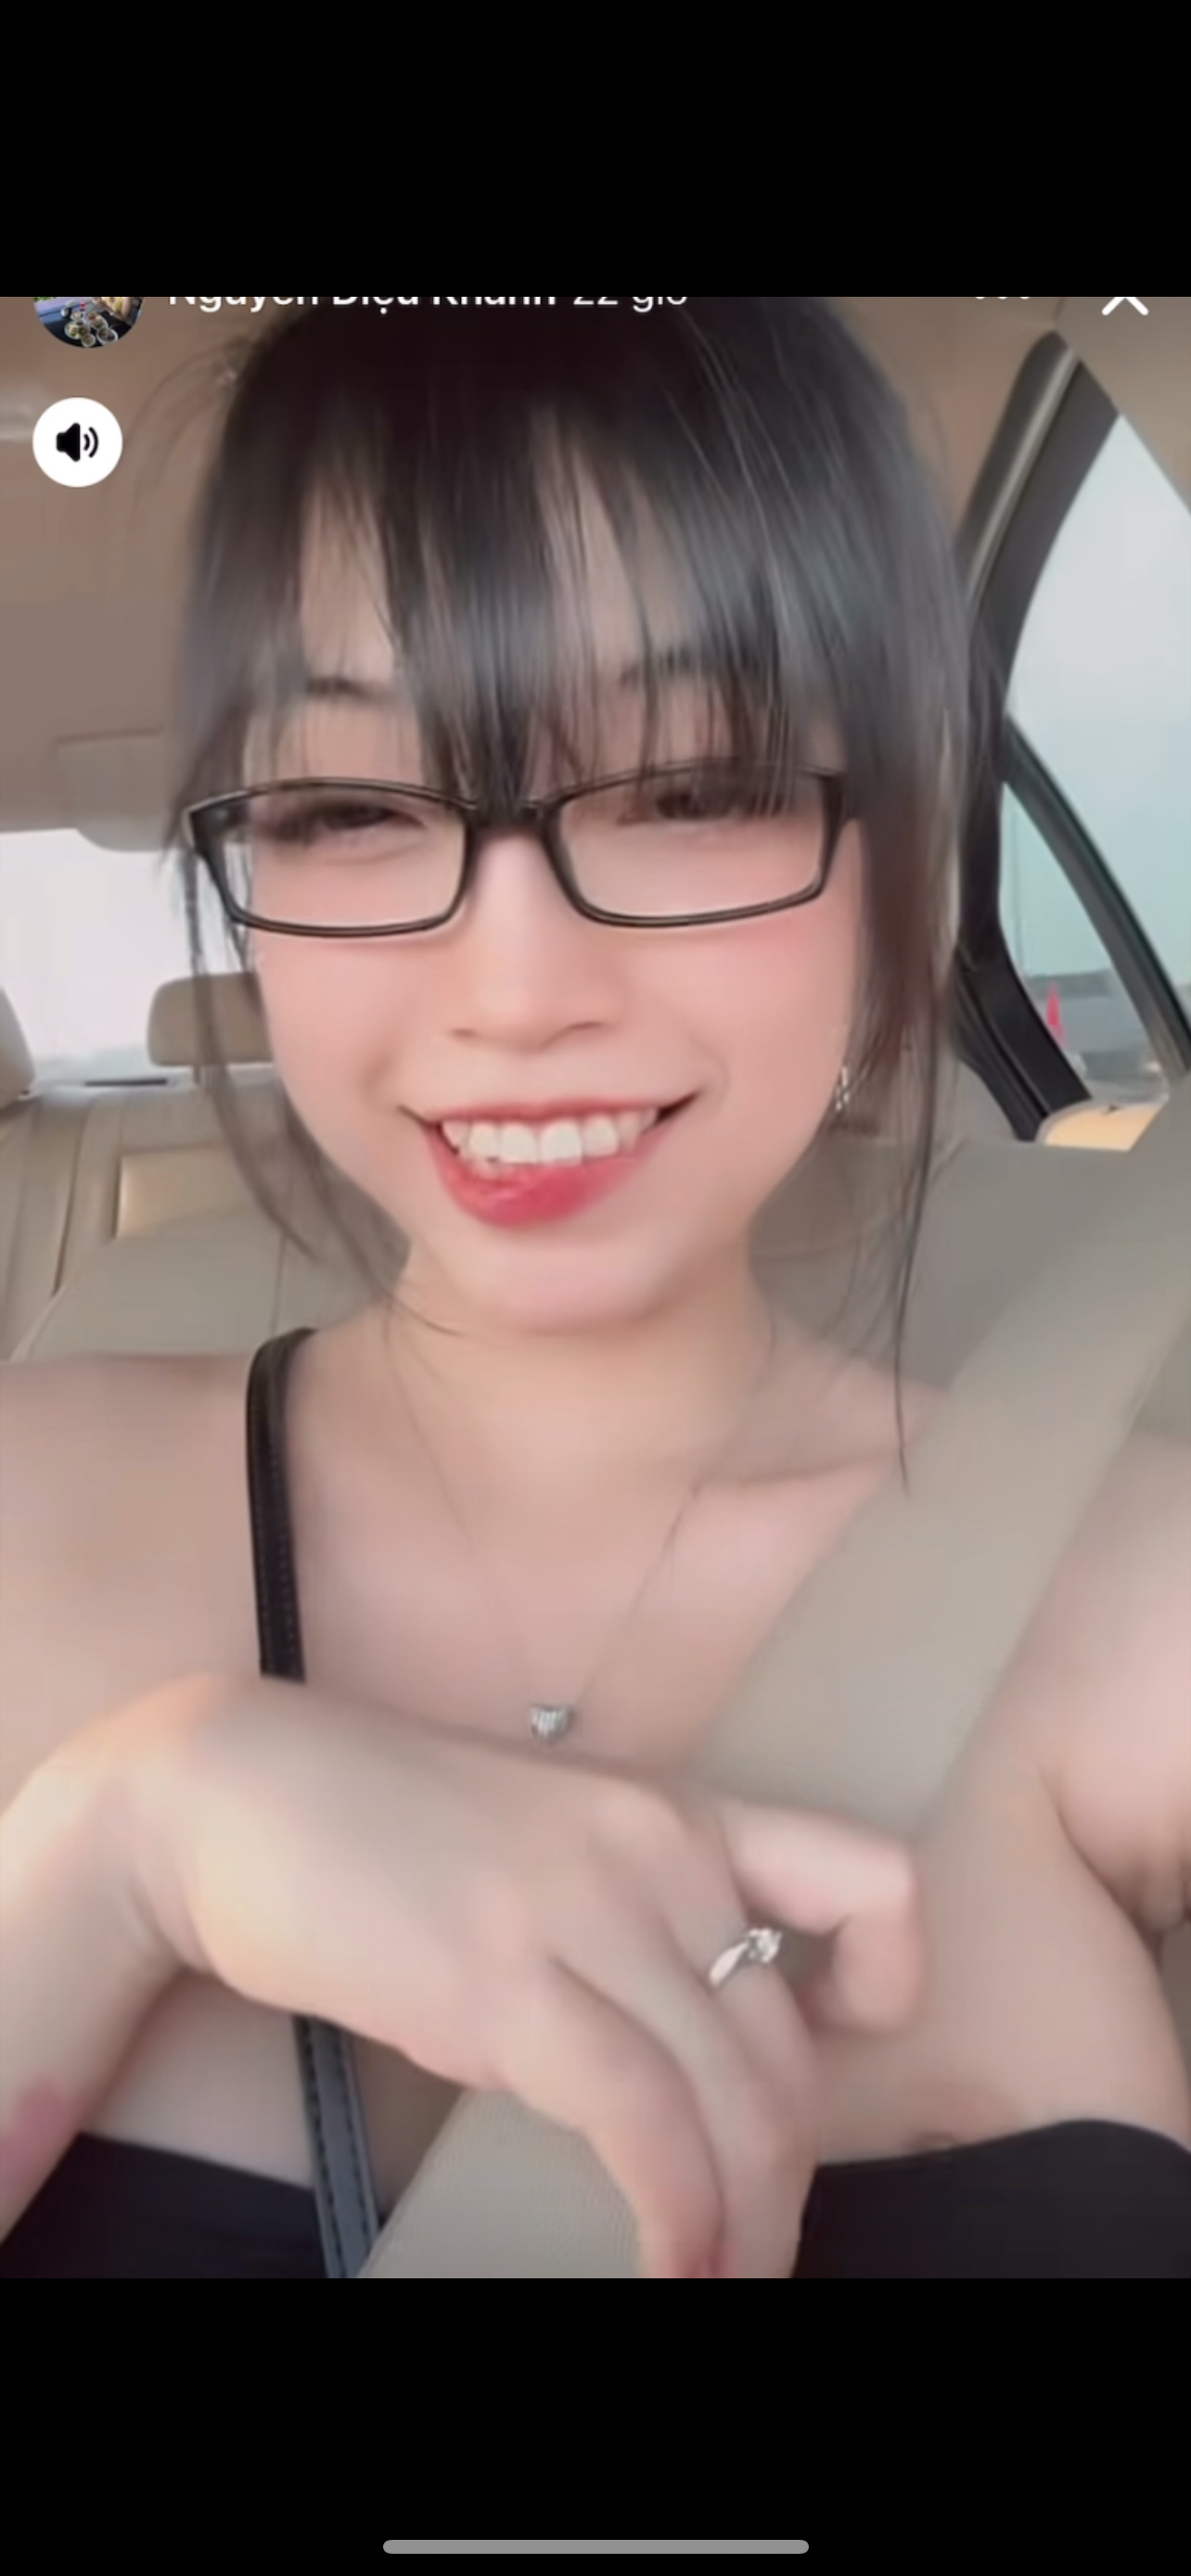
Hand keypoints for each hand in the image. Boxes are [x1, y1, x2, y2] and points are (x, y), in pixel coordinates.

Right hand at [123, 1672, 924, 2279]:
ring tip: (718, 2283)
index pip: (868, 1881)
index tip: (834, 2060)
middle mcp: (656, 1850)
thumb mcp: (542, 1848)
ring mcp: (583, 1909)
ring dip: (744, 2222)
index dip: (886, 1985)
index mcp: (676, 1813)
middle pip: (787, 2046)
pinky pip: (638, 2122)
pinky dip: (674, 2216)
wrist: (234, 1792)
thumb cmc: (379, 1826)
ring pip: (733, 2097)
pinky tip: (666, 2264)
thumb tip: (671, 2071)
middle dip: (786, 2178)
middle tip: (756, 2251)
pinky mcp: (502, 1983)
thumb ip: (623, 1932)